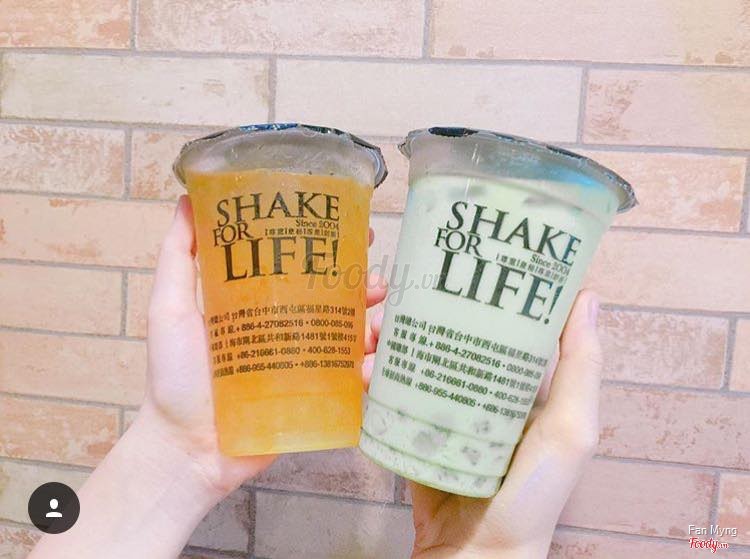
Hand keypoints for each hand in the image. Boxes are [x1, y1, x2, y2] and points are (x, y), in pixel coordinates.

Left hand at [30, 196, 386, 558]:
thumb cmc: (174, 378)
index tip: (354, 227)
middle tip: (376, 280)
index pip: (303, 265)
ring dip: (376, 323)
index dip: (331, 246)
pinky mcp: (317, 397)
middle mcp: (288, 328)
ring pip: (354, 334)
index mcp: (261, 302)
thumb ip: (178, 256)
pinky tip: (377, 362)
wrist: (186, 449)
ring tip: (382, 319)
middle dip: (364, 284)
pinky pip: (355, 379)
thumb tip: (189, 197)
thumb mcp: (169, 308)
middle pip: (338, 298)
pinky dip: (374, 369)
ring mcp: (305, 362)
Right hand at [369, 290, 602, 558]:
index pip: (501, 320)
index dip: (481, 286)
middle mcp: (481, 386)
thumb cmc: (532, 493)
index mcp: (520, 381)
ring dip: (387, 337)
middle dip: (419, 306)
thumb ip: (580, 369)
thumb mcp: (571, 430)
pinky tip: (361, 367)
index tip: (458, 255)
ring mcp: (443, 406)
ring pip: (413, 354)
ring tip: (371, 332)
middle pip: (448, 330)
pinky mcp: (412, 426)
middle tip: (393, 291)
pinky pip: (390, 391)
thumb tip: (587, 296)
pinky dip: (373, 374)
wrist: (473, 554)